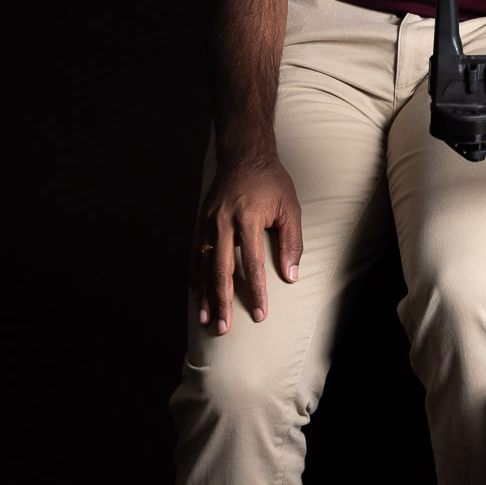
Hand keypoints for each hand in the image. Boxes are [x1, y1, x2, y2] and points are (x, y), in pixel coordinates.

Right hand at [191, 155, 302, 333]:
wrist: (244, 156)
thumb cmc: (272, 183)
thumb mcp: (290, 207)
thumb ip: (291, 242)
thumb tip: (291, 276)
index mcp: (247, 218)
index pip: (251, 263)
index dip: (255, 291)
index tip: (259, 314)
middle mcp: (222, 222)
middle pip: (221, 270)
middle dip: (223, 301)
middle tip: (225, 328)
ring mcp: (207, 223)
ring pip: (202, 266)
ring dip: (205, 295)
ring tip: (208, 320)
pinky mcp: (199, 223)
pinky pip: (194, 255)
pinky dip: (195, 277)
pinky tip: (198, 295)